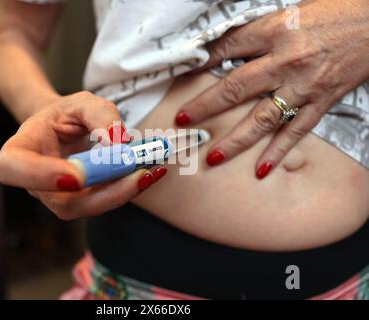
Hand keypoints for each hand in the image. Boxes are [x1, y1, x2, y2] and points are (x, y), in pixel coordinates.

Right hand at [0, 92, 166, 218]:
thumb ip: (99, 115)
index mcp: (20, 151)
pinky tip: (150, 175)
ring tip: (150, 172)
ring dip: (122, 192)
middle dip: (103, 192)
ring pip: (88, 207)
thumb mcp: (81, 102)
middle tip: (137, 174)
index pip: (14, 169)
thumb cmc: (65, 114)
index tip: (76, 176)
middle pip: (63, 202)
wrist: (64, 128)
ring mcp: (59, 197)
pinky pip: (103, 202)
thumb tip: (118, 142)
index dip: (41, 176)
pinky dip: (128, 189)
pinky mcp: (82, 201)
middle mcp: (36, 183)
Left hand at [175, 0, 368, 178]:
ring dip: (236, 140)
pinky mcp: (322, 101)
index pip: (227, 49)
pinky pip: (296, 131)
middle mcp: (286, 60)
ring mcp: (304, 85)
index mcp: (275, 30)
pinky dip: (278, 152)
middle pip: (236, 87)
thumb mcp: (288, 13)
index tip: (181, 77)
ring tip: (214, 157)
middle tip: (183, 122)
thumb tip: (222, 52)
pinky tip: (261, 169)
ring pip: (263, 118)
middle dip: (205, 106)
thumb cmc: (333, 13)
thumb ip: (256, 35)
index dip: (200, 64)